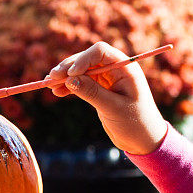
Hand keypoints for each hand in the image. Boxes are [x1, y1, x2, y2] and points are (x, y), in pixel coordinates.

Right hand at [47, 41, 167, 154]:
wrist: (143, 140)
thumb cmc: (136, 123)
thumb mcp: (113, 108)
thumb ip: (92, 93)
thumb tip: (69, 79)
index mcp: (126, 68)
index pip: (100, 52)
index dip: (83, 59)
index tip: (70, 74)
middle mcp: (116, 69)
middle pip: (87, 59)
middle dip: (69, 67)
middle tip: (51, 77)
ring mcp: (107, 78)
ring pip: (82, 70)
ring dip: (65, 76)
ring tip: (49, 85)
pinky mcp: (100, 89)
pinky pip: (81, 82)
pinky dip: (69, 86)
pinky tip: (56, 92)